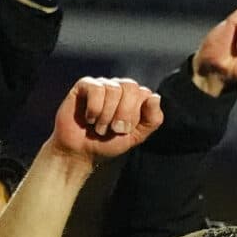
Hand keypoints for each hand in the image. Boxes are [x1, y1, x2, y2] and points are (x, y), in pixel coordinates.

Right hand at [49, 78, 163, 161]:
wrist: (81, 152)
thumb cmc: (108, 143)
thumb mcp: (137, 136)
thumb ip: (153, 119)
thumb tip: (155, 97)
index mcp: (136, 97)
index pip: (145, 94)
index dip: (136, 115)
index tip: (126, 130)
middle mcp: (120, 87)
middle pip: (131, 87)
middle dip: (124, 113)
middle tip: (115, 129)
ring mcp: (102, 85)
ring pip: (113, 89)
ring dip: (107, 114)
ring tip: (100, 127)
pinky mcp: (84, 86)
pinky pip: (96, 88)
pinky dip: (94, 108)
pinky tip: (89, 118)